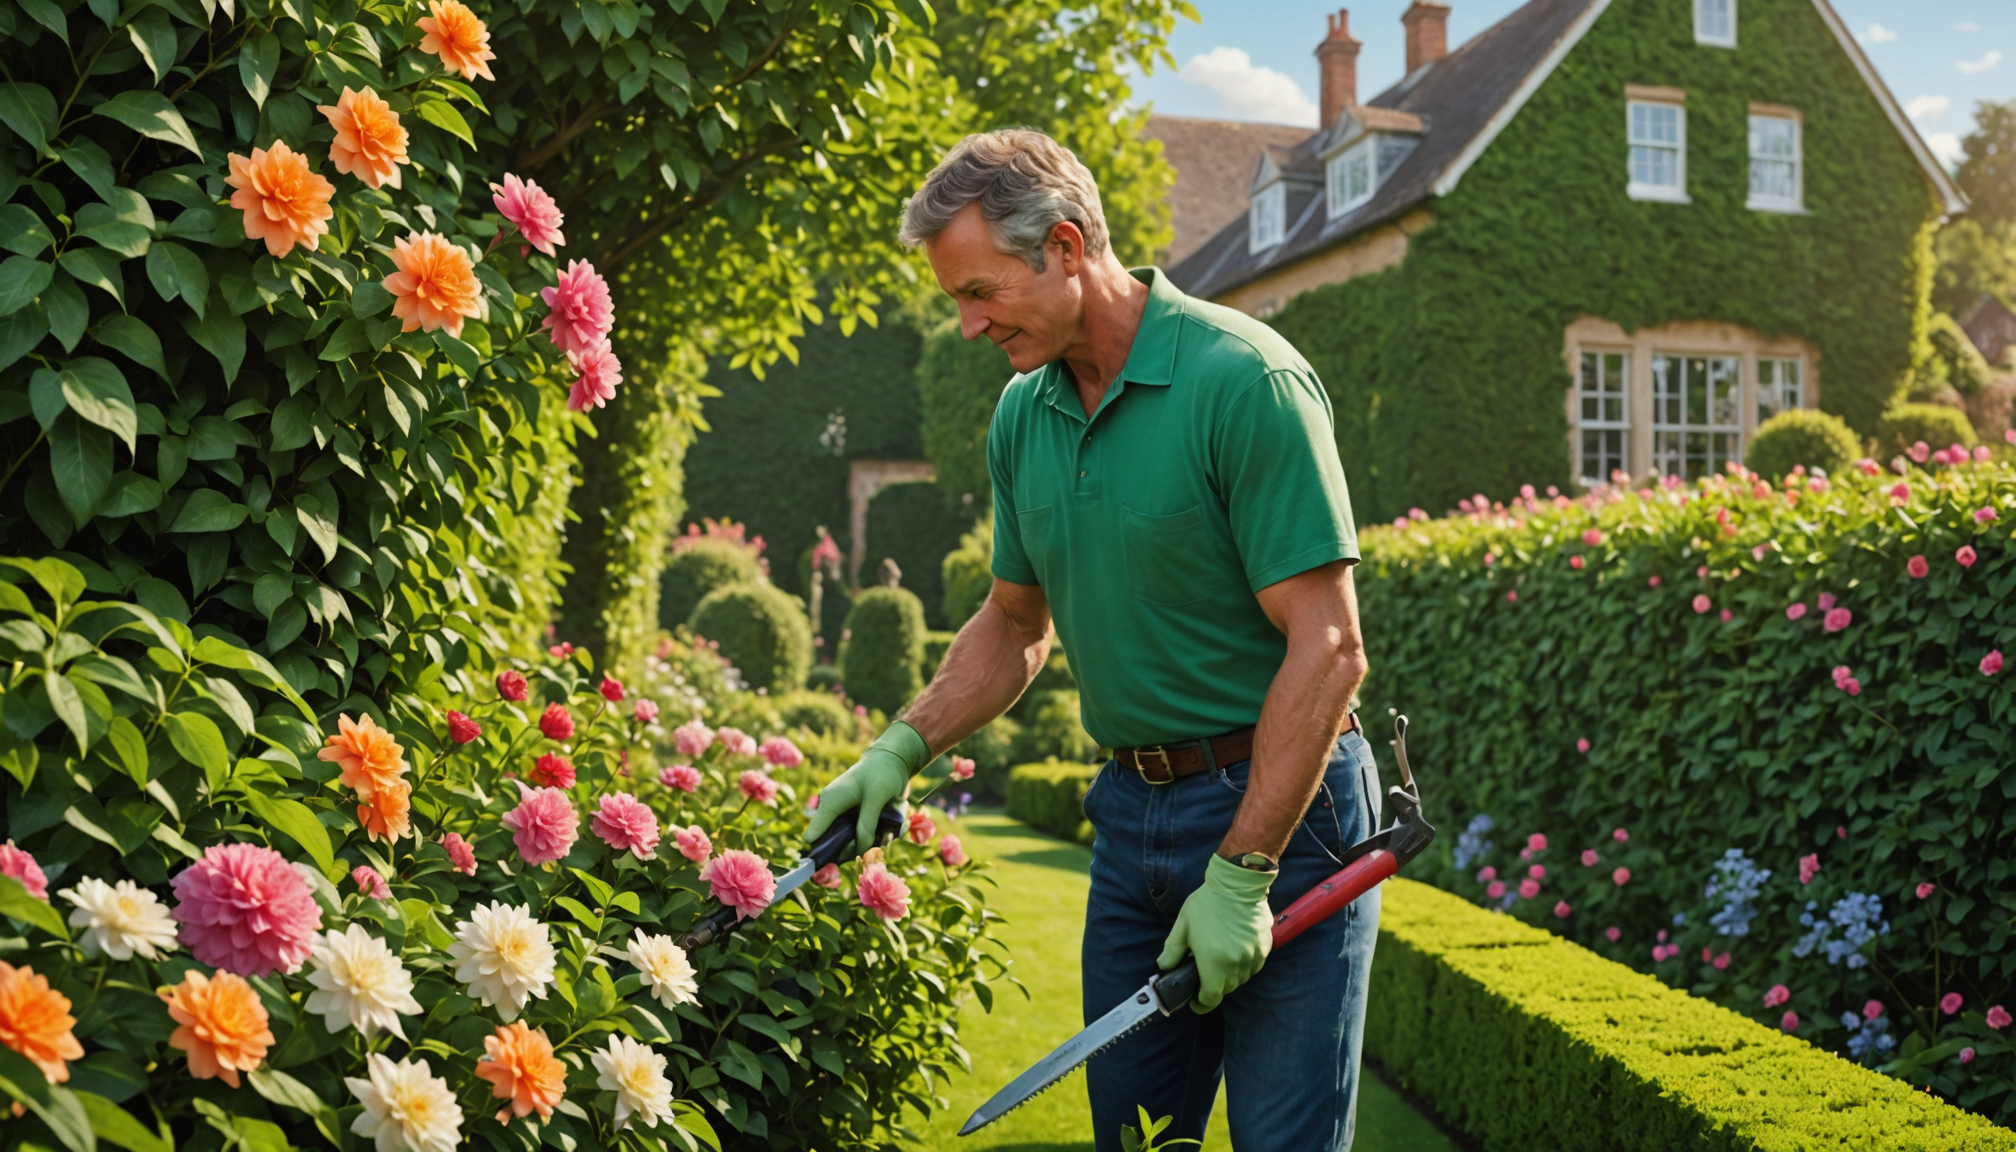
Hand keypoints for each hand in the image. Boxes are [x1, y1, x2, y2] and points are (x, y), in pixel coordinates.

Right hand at [804, 721, 930, 853]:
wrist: (892, 761)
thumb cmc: (881, 774)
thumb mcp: (875, 798)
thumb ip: (867, 823)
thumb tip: (861, 849)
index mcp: (830, 803)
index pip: (814, 836)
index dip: (823, 852)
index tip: (843, 859)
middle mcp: (834, 811)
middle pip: (833, 844)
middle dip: (852, 850)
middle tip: (870, 848)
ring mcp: (845, 816)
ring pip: (850, 841)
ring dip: (866, 844)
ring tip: (885, 836)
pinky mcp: (857, 818)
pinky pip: (861, 835)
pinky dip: (873, 837)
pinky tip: (887, 832)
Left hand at [1156, 854, 1275, 1011]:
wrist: (1237, 883)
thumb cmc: (1207, 903)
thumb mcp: (1183, 926)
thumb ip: (1172, 951)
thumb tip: (1164, 967)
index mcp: (1214, 963)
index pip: (1211, 998)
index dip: (1201, 1004)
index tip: (1195, 1002)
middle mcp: (1235, 964)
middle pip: (1226, 989)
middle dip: (1214, 986)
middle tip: (1205, 974)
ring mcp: (1253, 956)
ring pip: (1242, 978)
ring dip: (1231, 975)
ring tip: (1220, 958)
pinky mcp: (1265, 946)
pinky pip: (1254, 965)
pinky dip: (1245, 964)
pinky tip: (1236, 950)